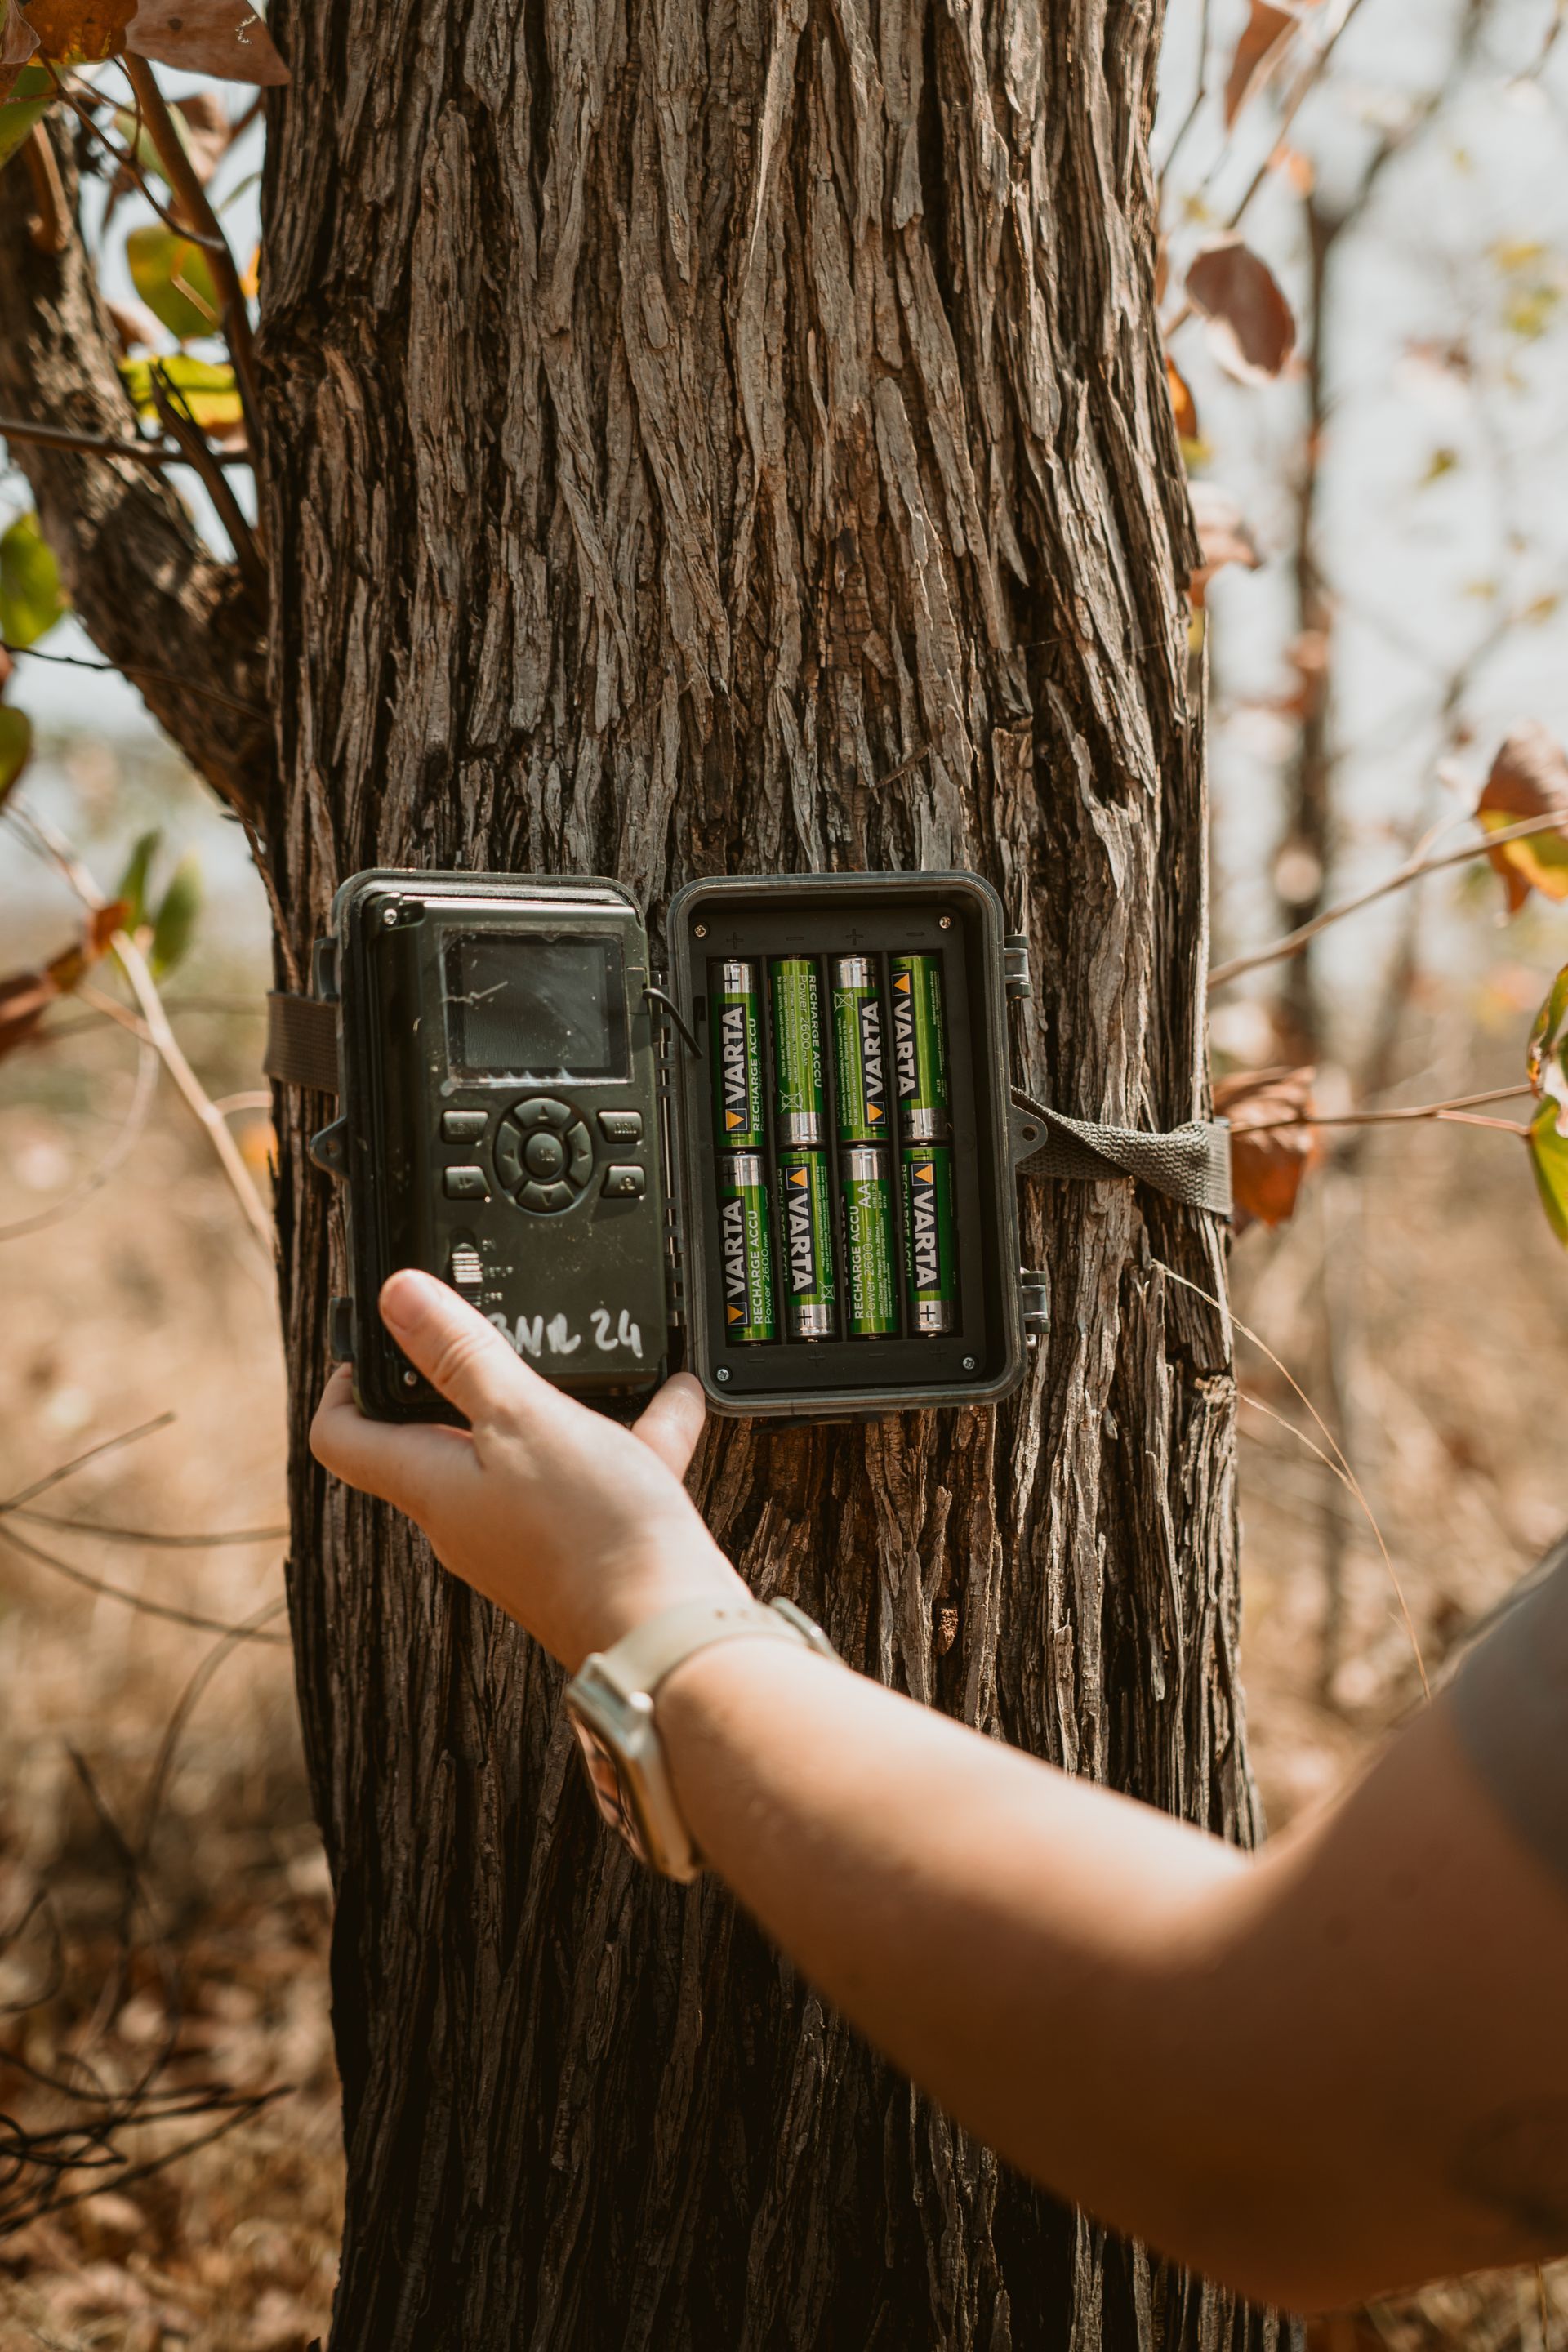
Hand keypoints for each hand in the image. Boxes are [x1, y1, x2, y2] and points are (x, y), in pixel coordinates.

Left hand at [310, 1270, 746, 1669]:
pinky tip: (669, 1401)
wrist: (669, 1631)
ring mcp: (522, 1536)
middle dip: (457, 1377)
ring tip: (588, 1358)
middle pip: (433, 1438)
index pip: (343, 1436)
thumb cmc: (591, 1535)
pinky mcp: (579, 1548)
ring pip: (523, 1451)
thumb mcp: (521, 1417)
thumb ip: (460, 1353)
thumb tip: (395, 1296)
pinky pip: (591, 1477)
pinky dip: (625, 1435)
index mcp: (432, 1485)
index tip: (377, 1337)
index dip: (345, 1381)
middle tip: (481, 1327)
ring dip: (552, 1400)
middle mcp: (466, 1517)